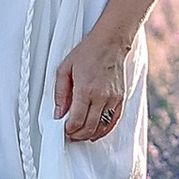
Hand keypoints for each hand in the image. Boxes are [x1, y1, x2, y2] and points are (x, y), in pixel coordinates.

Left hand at [54, 23, 133, 145]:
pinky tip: (95, 131)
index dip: (68, 130)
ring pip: (101, 128)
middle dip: (77, 135)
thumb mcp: (65, 69)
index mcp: (85, 89)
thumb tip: (58, 114)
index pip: (76, 120)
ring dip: (89, 134)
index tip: (63, 130)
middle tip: (69, 134)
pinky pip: (113, 121)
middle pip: (89, 127)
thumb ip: (60, 93)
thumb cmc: (87, 53)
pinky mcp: (120, 99)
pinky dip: (104, 130)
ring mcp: (113, 99)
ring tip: (80, 133)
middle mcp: (101, 96)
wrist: (110, 43)